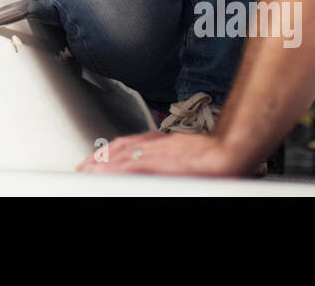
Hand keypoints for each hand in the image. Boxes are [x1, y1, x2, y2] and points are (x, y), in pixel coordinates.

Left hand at [78, 130, 242, 175]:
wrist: (229, 149)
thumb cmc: (216, 151)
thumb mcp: (187, 148)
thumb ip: (171, 152)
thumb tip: (164, 160)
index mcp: (162, 141)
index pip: (128, 143)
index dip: (110, 151)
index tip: (97, 158)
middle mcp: (155, 143)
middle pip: (120, 148)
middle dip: (100, 157)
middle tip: (85, 166)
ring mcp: (156, 152)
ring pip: (121, 156)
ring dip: (102, 163)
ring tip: (87, 171)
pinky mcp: (159, 162)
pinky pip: (130, 165)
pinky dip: (114, 168)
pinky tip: (102, 173)